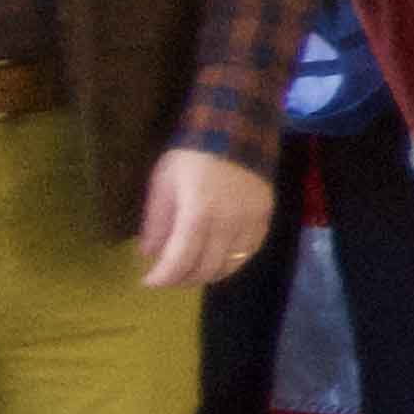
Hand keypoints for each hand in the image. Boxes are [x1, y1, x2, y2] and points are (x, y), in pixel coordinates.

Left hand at [136, 147, 279, 288]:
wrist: (235, 132)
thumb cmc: (191, 156)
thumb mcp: (163, 183)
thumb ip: (156, 221)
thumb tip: (148, 253)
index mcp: (198, 214)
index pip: (180, 261)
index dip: (162, 277)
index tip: (148, 281)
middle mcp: (227, 224)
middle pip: (205, 269)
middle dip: (182, 279)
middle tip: (168, 277)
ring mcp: (250, 223)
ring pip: (229, 267)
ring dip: (206, 275)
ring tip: (190, 271)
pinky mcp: (264, 220)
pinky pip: (248, 254)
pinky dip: (230, 263)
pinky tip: (216, 259)